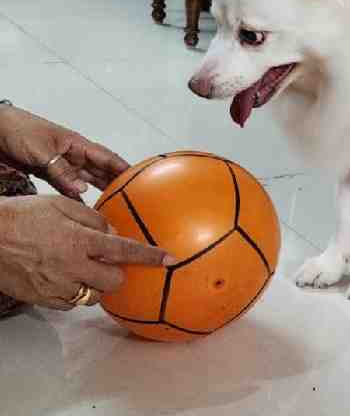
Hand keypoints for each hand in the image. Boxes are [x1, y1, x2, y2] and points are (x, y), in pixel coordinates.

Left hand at [0, 106, 128, 198]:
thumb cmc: (18, 130)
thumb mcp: (42, 152)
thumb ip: (61, 171)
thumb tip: (82, 189)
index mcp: (77, 144)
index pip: (107, 158)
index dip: (124, 168)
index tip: (140, 179)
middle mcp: (73, 154)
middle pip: (100, 170)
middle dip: (116, 182)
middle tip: (131, 198)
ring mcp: (62, 164)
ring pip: (86, 179)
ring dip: (98, 190)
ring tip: (113, 204)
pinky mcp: (49, 172)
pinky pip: (68, 186)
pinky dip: (76, 195)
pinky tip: (84, 205)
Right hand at [0, 195, 174, 309]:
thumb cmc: (21, 216)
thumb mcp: (60, 205)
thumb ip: (91, 218)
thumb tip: (113, 231)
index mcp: (79, 240)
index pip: (124, 250)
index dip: (149, 256)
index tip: (169, 259)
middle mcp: (71, 265)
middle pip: (113, 281)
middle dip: (116, 274)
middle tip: (108, 263)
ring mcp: (56, 285)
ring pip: (91, 296)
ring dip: (94, 285)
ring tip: (84, 270)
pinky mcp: (42, 298)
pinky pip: (68, 303)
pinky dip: (72, 293)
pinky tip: (64, 278)